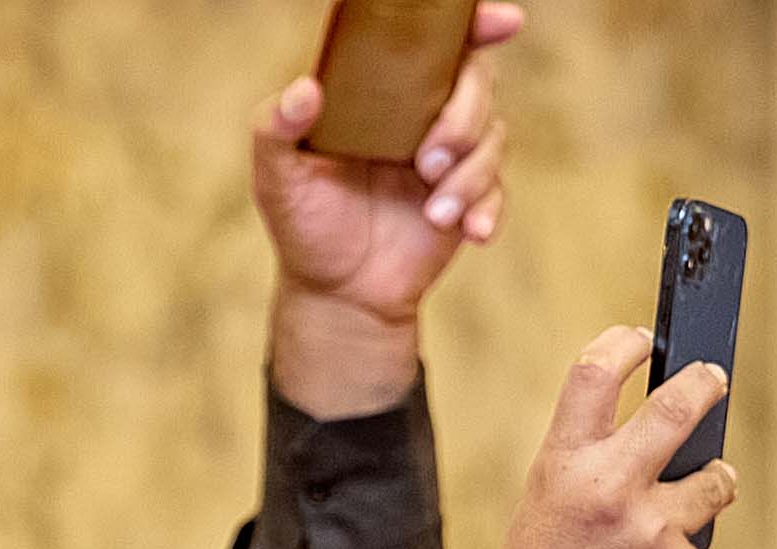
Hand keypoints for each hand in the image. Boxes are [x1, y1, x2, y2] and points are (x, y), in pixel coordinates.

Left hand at [254, 5, 523, 415]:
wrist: (336, 293)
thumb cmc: (303, 223)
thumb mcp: (276, 176)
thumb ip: (277, 128)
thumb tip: (306, 92)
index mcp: (381, 90)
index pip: (433, 41)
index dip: (473, 24)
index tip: (500, 20)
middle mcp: (421, 113)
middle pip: (476, 80)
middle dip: (464, 116)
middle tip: (427, 161)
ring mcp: (449, 155)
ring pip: (493, 136)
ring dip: (470, 174)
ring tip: (434, 212)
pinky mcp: (468, 199)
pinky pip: (497, 191)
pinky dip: (487, 209)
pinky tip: (468, 232)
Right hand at [453, 329, 732, 548]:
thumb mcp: (546, 502)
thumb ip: (594, 459)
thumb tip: (668, 421)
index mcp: (564, 465)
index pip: (596, 373)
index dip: (623, 343)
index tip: (643, 339)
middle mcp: (609, 488)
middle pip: (679, 407)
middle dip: (705, 385)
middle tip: (713, 379)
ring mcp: (651, 530)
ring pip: (713, 482)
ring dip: (711, 484)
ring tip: (679, 511)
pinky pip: (697, 547)